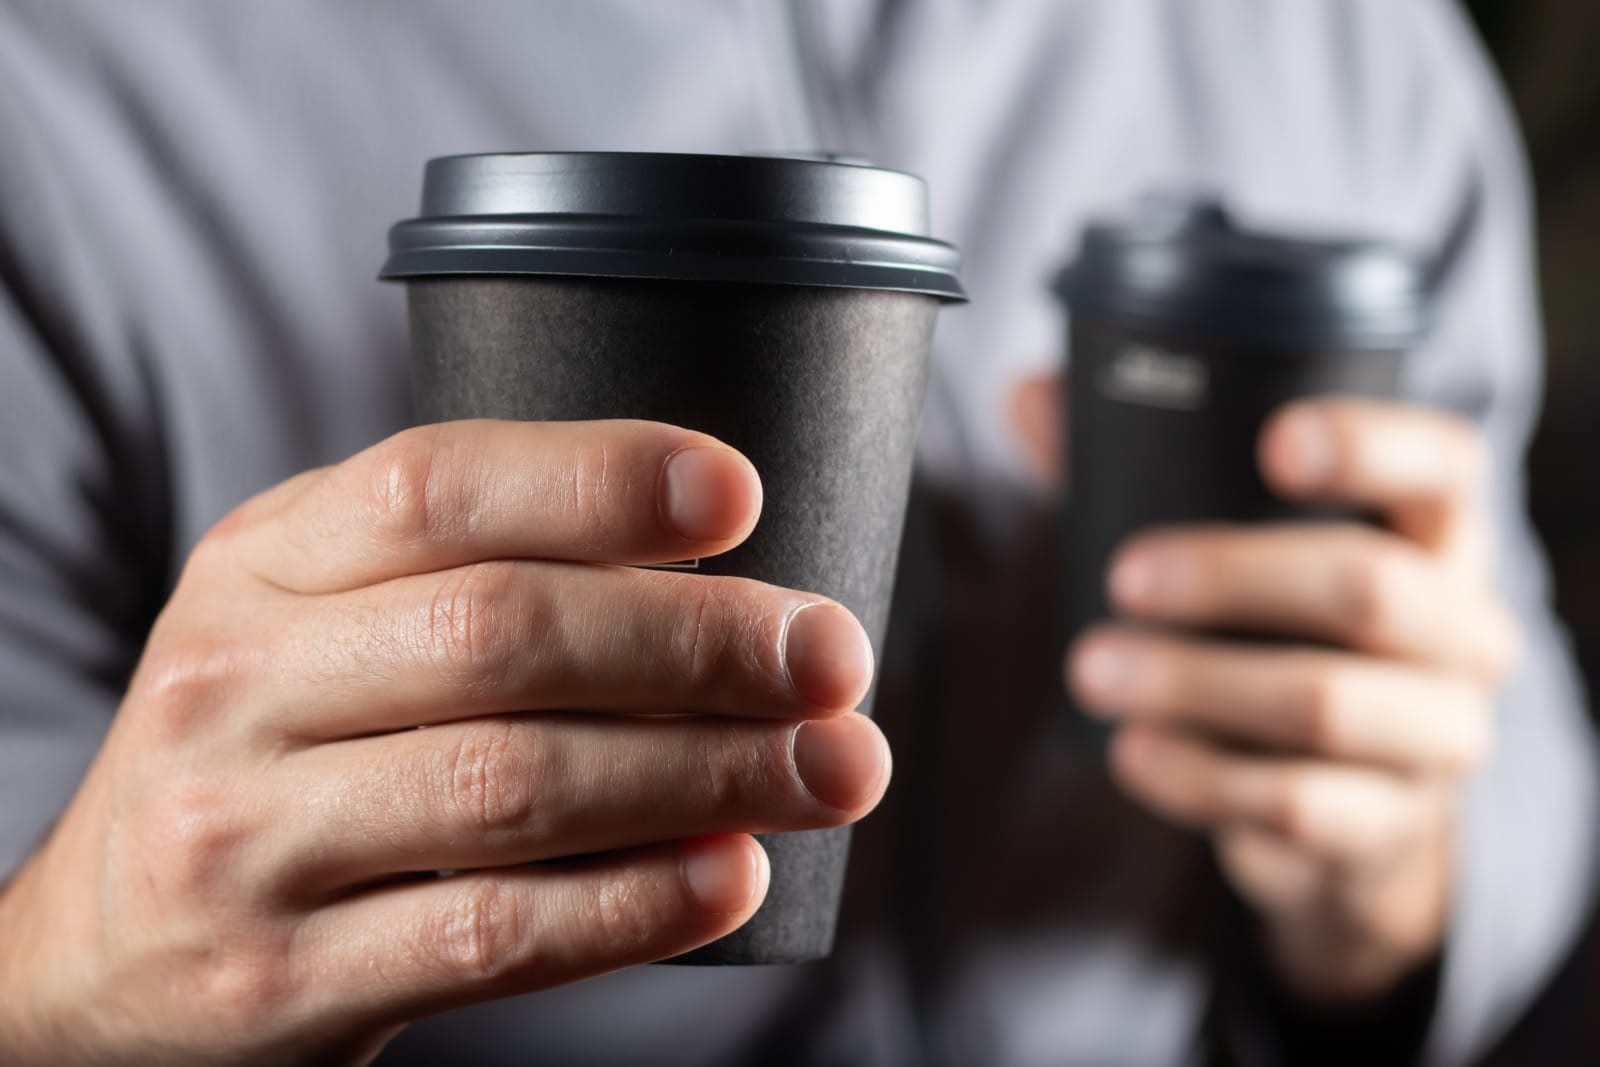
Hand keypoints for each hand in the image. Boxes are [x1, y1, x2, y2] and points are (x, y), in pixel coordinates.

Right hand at [0, 419, 889, 1064]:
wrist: (98, 953)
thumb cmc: (270, 749)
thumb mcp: (316, 621)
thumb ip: (464, 573)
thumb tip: (714, 564)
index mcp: (261, 563)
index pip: (433, 486)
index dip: (599, 480)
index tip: (741, 492)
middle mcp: (237, 683)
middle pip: (502, 635)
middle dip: (698, 642)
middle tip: (835, 656)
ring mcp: (247, 838)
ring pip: (514, 786)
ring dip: (706, 775)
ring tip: (835, 769)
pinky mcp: (283, 978)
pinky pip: (489, 935)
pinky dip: (634, 906)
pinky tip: (734, 878)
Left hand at [1015, 375, 1517, 1002]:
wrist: (1348, 806)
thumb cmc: (1284, 636)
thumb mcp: (1239, 545)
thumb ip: (1145, 463)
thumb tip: (1034, 399)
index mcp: (1435, 535)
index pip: (1445, 466)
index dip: (1371, 445)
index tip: (1274, 443)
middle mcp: (1462, 631)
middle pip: (1372, 587)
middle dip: (1230, 577)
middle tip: (1122, 578)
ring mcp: (1438, 736)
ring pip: (1327, 704)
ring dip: (1194, 684)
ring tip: (1093, 671)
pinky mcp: (1386, 826)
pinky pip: (1295, 803)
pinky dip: (1200, 777)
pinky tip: (1134, 752)